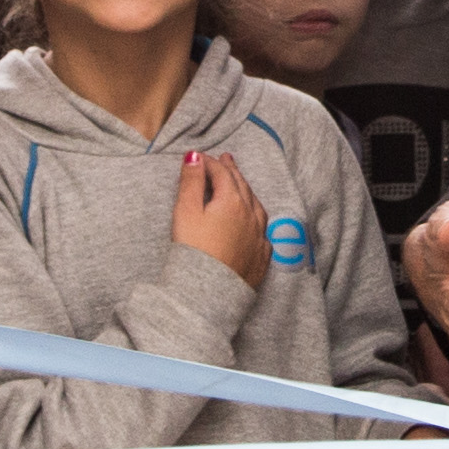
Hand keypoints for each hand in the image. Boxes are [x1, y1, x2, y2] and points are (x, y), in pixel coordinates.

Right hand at [171, 149, 271, 289]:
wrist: (209, 291)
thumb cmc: (194, 250)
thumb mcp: (186, 211)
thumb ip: (191, 182)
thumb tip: (194, 157)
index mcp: (232, 201)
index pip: (221, 173)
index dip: (208, 162)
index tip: (198, 157)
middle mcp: (251, 215)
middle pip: (241, 186)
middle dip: (232, 171)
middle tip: (226, 159)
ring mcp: (258, 236)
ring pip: (256, 205)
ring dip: (247, 191)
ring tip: (241, 184)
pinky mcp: (261, 257)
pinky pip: (262, 230)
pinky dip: (256, 217)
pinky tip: (254, 220)